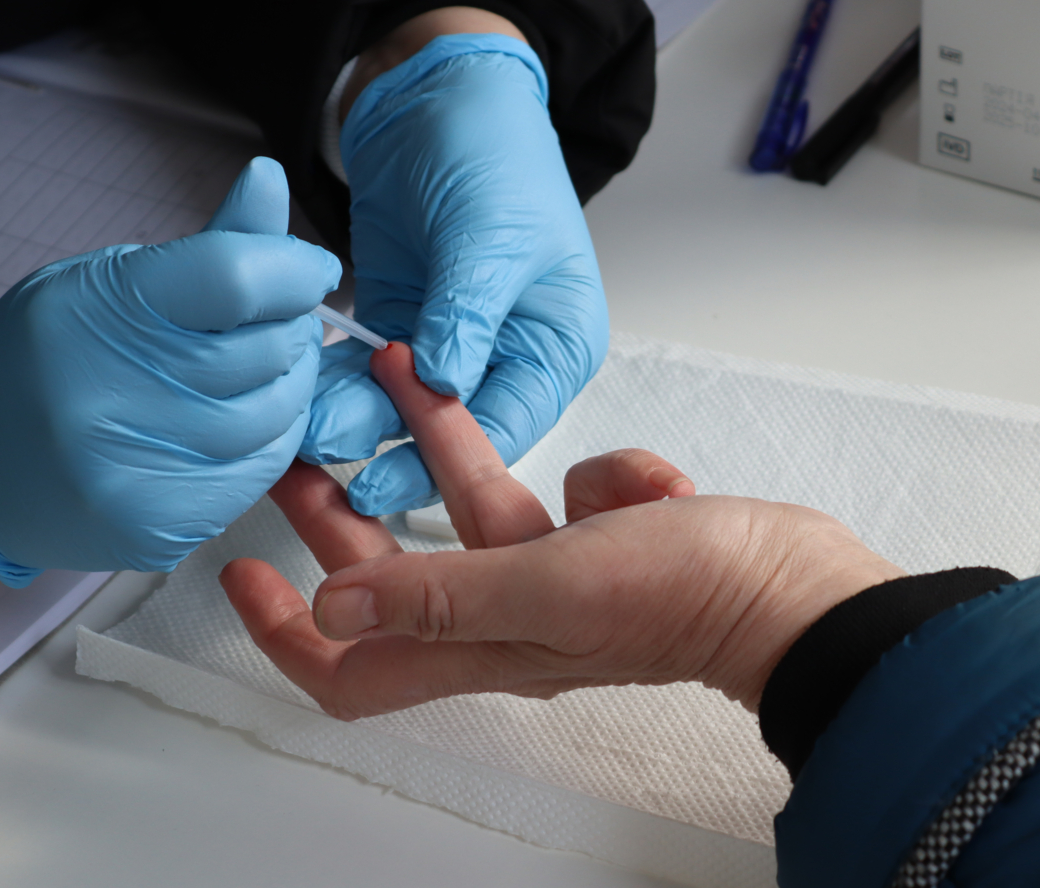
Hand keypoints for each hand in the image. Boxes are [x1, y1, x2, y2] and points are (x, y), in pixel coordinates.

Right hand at [0, 158, 341, 585]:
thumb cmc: (45, 357)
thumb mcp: (108, 279)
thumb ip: (206, 247)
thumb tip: (269, 180)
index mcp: (97, 312)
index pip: (234, 277)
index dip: (291, 269)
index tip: (308, 268)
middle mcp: (106, 396)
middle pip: (265, 351)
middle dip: (292, 329)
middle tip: (281, 322)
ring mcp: (130, 471)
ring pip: (275, 418)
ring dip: (290, 387)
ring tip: (265, 369)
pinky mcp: (154, 528)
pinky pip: (257, 475)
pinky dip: (269, 441)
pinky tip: (245, 420)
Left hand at [223, 343, 904, 718]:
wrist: (799, 588)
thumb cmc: (687, 596)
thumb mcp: (551, 584)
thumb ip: (441, 595)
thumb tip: (327, 614)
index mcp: (484, 645)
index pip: (354, 669)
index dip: (286, 637)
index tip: (239, 576)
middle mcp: (511, 619)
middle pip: (396, 577)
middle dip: (339, 516)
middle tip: (298, 446)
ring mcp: (560, 578)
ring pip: (474, 509)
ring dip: (436, 446)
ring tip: (394, 369)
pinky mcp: (607, 537)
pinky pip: (569, 488)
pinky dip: (590, 469)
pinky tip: (631, 475)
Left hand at [299, 20, 608, 516]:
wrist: (436, 93)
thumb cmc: (494, 151)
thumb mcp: (491, 233)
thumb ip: (468, 311)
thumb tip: (446, 384)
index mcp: (556, 345)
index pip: (508, 425)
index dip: (448, 460)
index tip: (383, 480)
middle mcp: (507, 358)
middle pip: (449, 431)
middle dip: (387, 446)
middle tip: (327, 458)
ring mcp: (447, 346)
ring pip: (397, 409)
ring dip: (350, 419)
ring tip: (300, 430)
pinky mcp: (397, 326)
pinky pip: (362, 374)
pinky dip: (332, 385)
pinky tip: (296, 396)